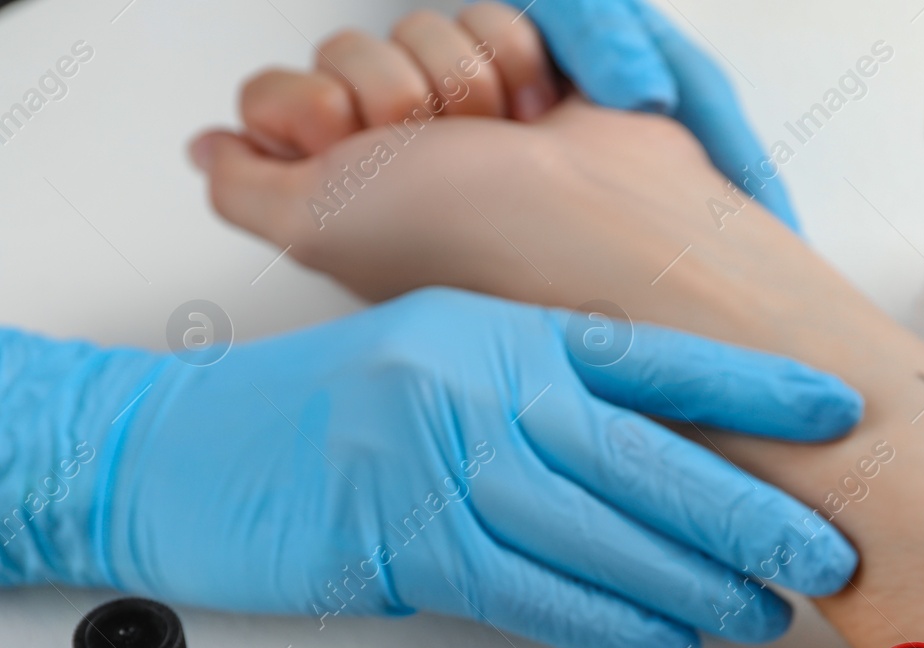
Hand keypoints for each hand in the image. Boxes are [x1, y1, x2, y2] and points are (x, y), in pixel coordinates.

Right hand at [0, 289, 860, 647]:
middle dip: (746, 511)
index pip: (649, 355)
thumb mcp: (441, 362)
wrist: (178, 451)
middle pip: (642, 454)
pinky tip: (666, 639)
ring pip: (596, 531)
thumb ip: (539, 395)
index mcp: (500, 330)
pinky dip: (605, 621)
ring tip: (764, 610)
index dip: (748, 387)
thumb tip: (663, 467)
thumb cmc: (324, 412)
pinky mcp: (402, 540)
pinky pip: (529, 590)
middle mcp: (479, 384)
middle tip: (825, 551)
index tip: (835, 410)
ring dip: (690, 580)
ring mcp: (438, 460)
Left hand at [211, 1, 794, 227]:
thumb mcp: (314, 227)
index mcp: (344, 196)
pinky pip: (490, 19)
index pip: (281, 94)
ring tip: (500, 141)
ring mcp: (467, 120)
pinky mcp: (528, 85)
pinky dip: (516, 58)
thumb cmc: (477, 241)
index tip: (351, 147)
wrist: (607, 226)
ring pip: (419, 29)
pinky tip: (540, 119)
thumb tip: (208, 149)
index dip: (311, 107)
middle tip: (438, 149)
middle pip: (347, 52)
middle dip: (392, 93)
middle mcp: (401, 158)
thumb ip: (238, 187)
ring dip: (460, 78)